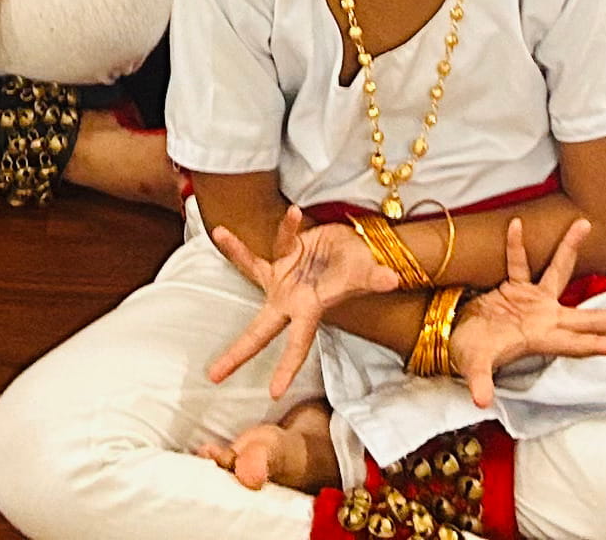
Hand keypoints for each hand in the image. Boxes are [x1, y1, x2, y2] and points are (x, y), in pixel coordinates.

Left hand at [202, 206, 402, 399]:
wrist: (357, 245)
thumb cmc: (361, 266)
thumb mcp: (366, 274)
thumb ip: (375, 278)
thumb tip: (392, 279)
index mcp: (309, 310)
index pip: (296, 345)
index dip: (286, 368)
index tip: (273, 393)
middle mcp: (291, 299)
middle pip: (258, 331)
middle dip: (237, 354)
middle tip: (212, 376)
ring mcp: (283, 276)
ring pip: (251, 268)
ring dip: (237, 251)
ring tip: (221, 234)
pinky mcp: (283, 254)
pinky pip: (276, 239)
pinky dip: (286, 226)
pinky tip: (295, 212)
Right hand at [445, 217, 605, 410]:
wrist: (455, 336)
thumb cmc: (470, 354)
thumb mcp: (475, 366)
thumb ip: (480, 381)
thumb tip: (482, 400)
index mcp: (540, 338)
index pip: (575, 345)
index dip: (596, 345)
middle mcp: (544, 319)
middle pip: (587, 317)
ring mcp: (532, 301)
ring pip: (557, 271)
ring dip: (569, 248)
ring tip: (583, 224)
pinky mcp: (515, 287)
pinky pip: (517, 262)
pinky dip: (516, 246)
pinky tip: (517, 225)